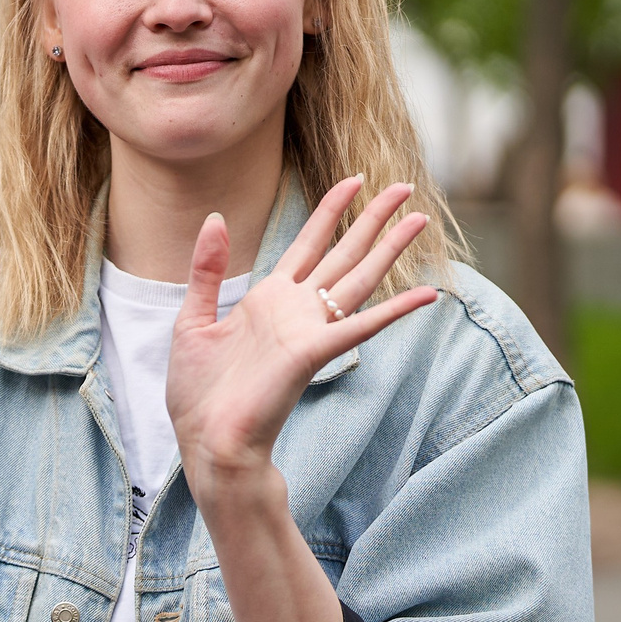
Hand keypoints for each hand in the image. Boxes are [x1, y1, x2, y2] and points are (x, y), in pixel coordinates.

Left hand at [166, 176, 437, 509]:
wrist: (206, 441)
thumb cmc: (199, 394)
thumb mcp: (192, 321)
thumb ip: (206, 270)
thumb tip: (214, 218)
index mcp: (267, 300)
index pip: (307, 244)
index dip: (330, 211)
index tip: (352, 180)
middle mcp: (295, 311)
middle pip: (343, 253)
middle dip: (373, 219)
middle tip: (405, 186)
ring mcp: (308, 330)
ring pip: (358, 278)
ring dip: (390, 248)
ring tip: (420, 217)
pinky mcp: (313, 354)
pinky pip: (361, 326)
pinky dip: (395, 310)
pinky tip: (428, 293)